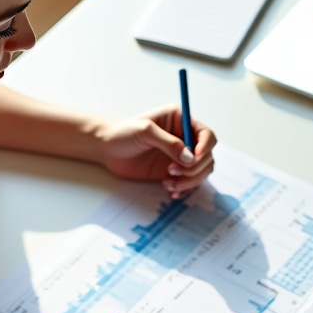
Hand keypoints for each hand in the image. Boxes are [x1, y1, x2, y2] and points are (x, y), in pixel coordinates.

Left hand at [94, 104, 215, 198]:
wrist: (106, 149)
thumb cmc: (123, 133)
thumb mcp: (145, 131)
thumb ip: (169, 143)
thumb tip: (190, 158)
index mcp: (181, 121)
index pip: (206, 135)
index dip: (205, 148)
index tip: (194, 159)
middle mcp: (184, 138)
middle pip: (206, 157)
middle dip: (194, 168)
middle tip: (172, 171)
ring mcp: (179, 157)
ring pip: (200, 172)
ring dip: (189, 181)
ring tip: (169, 184)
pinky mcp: (173, 172)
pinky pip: (189, 183)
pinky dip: (184, 189)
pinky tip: (170, 191)